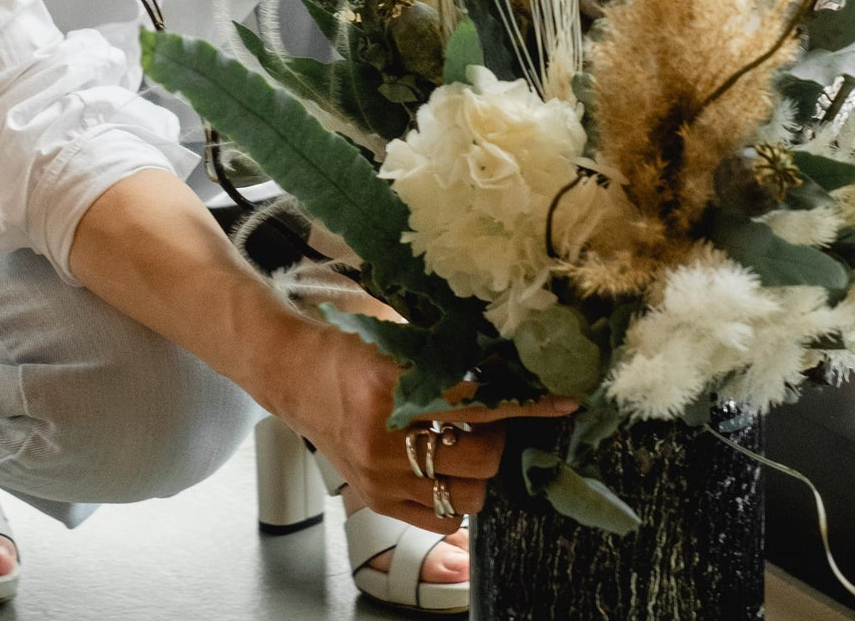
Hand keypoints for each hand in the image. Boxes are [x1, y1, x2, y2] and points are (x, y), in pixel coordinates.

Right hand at [266, 319, 578, 533]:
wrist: (291, 374)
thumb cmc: (345, 347)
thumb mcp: (394, 336)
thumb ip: (445, 353)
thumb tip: (508, 359)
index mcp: (389, 385)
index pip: (475, 402)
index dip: (524, 403)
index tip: (563, 400)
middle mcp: (383, 437)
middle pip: (479, 457)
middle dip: (501, 439)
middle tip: (499, 419)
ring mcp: (379, 476)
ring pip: (467, 497)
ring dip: (481, 472)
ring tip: (472, 445)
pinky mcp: (375, 499)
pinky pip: (441, 519)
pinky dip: (457, 499)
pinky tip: (450, 470)